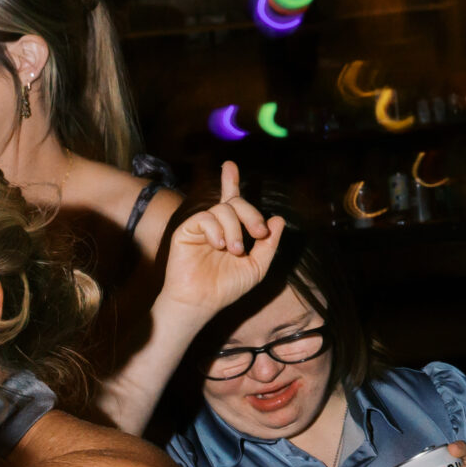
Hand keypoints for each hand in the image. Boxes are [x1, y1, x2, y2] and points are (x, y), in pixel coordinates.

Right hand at [159, 163, 284, 315]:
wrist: (203, 301)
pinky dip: (217, 230)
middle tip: (259, 233)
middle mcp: (216, 224)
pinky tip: (219, 245)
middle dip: (252, 214)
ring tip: (234, 251)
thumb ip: (269, 243)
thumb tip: (278, 219)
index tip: (229, 165)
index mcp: (232, 230)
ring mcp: (201, 226)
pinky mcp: (186, 230)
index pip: (233, 200)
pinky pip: (206, 217)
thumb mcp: (257, 265)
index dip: (231, 181)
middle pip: (236, 202)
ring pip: (223, 209)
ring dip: (235, 230)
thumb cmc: (228, 286)